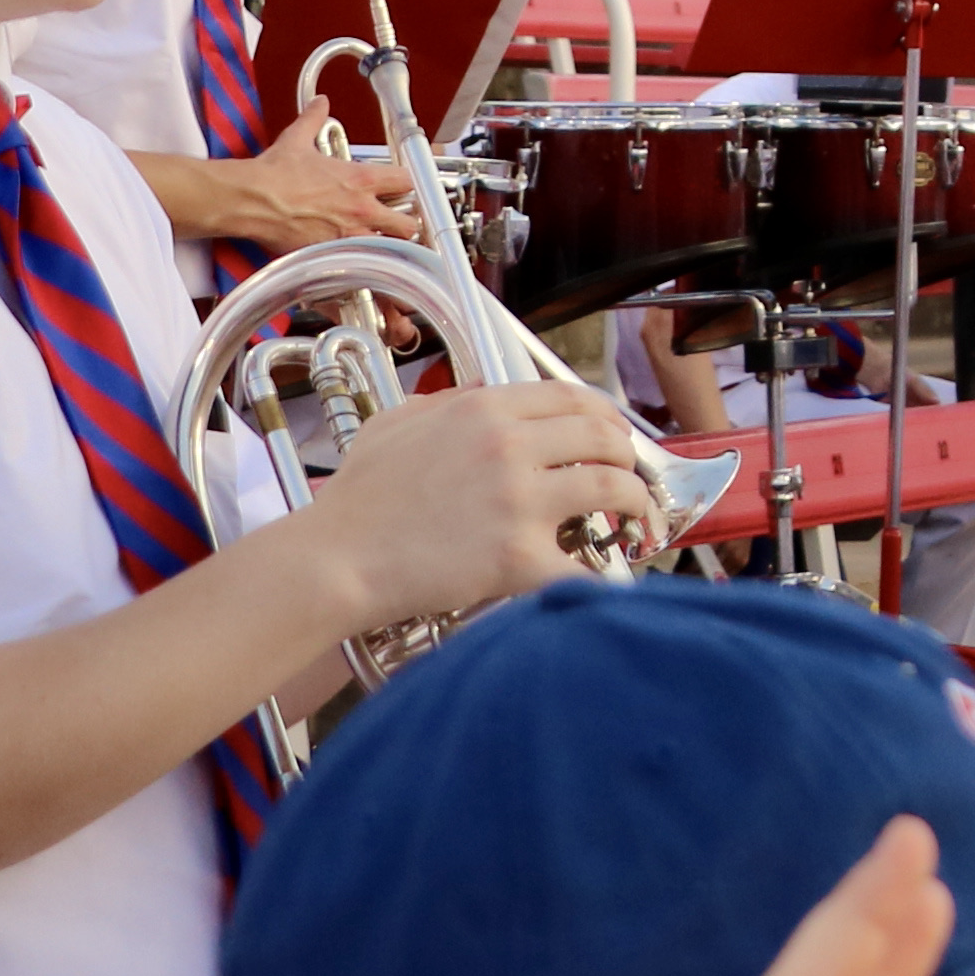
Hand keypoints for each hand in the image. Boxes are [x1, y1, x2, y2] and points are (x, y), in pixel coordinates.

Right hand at [199, 114, 427, 256]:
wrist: (252, 200)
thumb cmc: (274, 175)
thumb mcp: (298, 139)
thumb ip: (314, 119)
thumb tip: (319, 103)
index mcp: (361, 181)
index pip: (406, 182)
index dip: (407, 187)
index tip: (403, 190)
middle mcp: (362, 211)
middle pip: (408, 224)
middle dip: (406, 225)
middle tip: (399, 226)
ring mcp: (350, 237)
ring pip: (391, 251)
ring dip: (389, 250)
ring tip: (383, 251)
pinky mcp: (332, 257)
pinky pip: (360, 270)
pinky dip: (362, 271)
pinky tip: (359, 270)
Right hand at [300, 377, 665, 628]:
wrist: (335, 558)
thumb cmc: (357, 497)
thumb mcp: (397, 422)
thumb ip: (447, 402)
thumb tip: (484, 393)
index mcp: (485, 408)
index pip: (572, 398)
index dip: (605, 416)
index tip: (615, 434)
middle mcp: (511, 445)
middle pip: (603, 438)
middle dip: (629, 457)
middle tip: (634, 478)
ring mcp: (519, 500)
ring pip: (611, 488)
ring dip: (636, 504)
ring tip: (639, 522)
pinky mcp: (517, 555)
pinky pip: (584, 565)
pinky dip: (607, 577)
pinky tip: (615, 582)